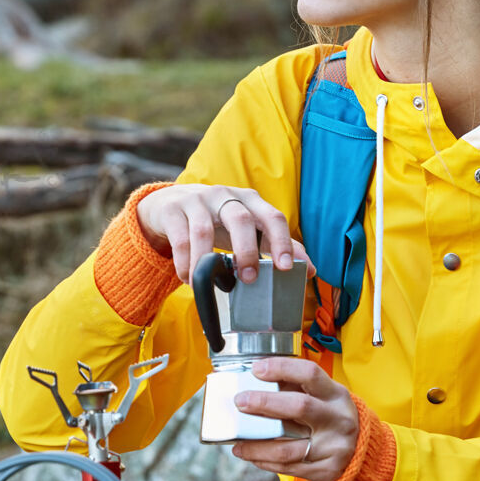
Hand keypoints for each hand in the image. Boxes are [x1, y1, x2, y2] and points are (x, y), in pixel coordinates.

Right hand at [137, 183, 309, 287]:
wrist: (169, 204)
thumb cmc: (216, 220)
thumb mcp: (246, 228)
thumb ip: (274, 246)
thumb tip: (310, 270)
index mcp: (250, 200)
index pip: (272, 217)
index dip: (282, 241)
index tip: (286, 268)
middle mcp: (225, 195)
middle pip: (241, 219)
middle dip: (247, 251)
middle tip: (249, 279)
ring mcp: (197, 200)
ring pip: (204, 230)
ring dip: (208, 261)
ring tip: (211, 285)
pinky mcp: (172, 210)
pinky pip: (181, 238)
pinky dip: (186, 263)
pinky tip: (189, 278)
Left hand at [232, 356, 358, 480]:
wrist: (361, 452)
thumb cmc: (332, 418)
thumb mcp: (324, 398)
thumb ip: (296, 389)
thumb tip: (256, 380)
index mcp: (335, 395)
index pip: (309, 374)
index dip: (282, 368)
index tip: (257, 369)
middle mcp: (337, 419)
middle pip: (299, 407)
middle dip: (265, 403)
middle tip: (240, 401)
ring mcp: (333, 447)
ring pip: (287, 448)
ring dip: (257, 446)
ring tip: (238, 443)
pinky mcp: (326, 470)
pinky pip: (288, 468)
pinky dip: (265, 462)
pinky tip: (252, 456)